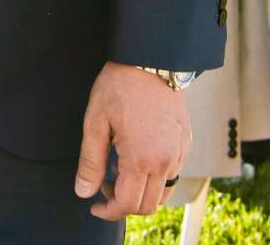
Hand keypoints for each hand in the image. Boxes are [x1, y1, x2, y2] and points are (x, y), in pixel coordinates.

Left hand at [74, 63, 191, 220]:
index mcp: (141, 158)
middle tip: (103, 186)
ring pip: (163, 193)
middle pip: (147, 205)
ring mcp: (179, 153)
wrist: (151, 59)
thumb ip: (90, 162)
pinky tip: (136, 157)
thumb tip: (83, 192)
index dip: (108, 211)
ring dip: (140, 193)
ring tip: (118, 170)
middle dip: (123, 205)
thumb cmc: (119, 86)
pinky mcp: (185, 144)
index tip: (94, 205)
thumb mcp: (95, 122)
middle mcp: (165, 161)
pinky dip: (154, 178)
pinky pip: (172, 174)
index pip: (127, 204)